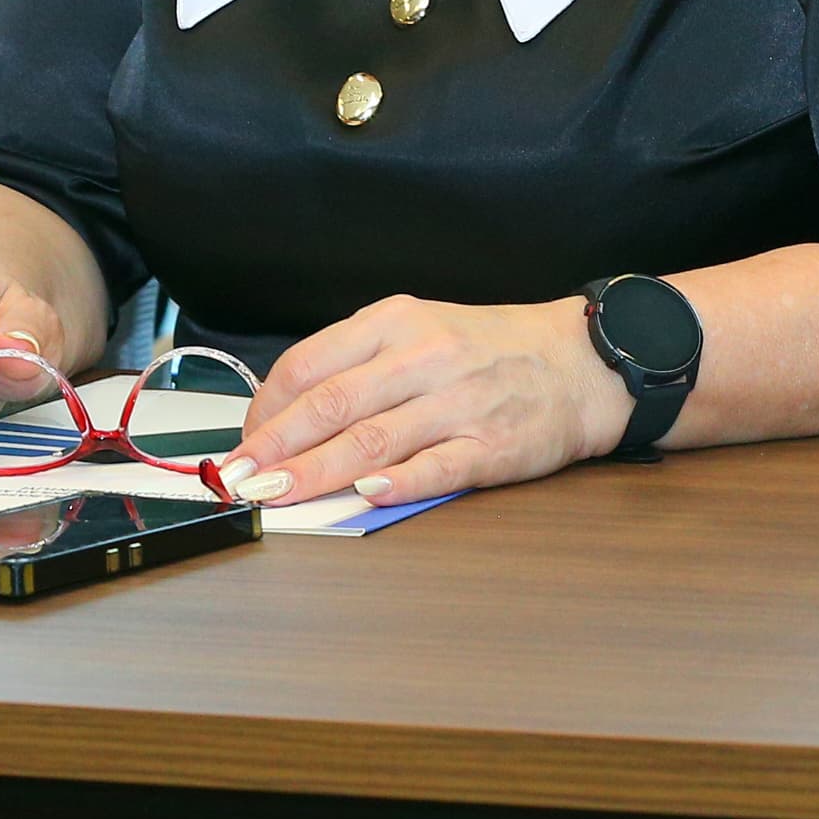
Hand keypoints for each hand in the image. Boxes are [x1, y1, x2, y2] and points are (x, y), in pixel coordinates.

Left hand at [227, 293, 632, 506]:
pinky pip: (436, 466)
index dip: (268, 407)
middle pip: (332, 403)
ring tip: (276, 495)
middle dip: (275, 445)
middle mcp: (424, 357)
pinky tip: (363, 497)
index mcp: (396, 322)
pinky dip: (396, 483)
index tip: (244, 440)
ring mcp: (458, 401)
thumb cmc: (490, 350)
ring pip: (372, 440)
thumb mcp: (420, 330)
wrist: (580, 361)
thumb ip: (360, 365)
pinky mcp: (491, 444)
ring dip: (316, 472)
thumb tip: (288, 416)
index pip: (312, 363)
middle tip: (238, 477)